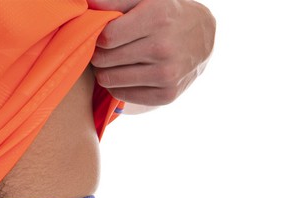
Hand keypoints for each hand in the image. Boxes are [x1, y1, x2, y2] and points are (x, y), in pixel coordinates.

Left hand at [89, 0, 215, 106]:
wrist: (202, 39)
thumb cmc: (166, 15)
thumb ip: (115, 0)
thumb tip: (88, 2)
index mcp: (158, 17)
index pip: (107, 37)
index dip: (99, 37)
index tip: (104, 36)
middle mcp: (163, 47)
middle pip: (105, 60)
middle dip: (99, 55)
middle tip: (106, 51)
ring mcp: (166, 74)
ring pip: (110, 80)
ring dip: (106, 72)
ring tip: (115, 62)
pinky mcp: (166, 95)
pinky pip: (121, 95)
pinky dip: (117, 86)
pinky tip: (126, 75)